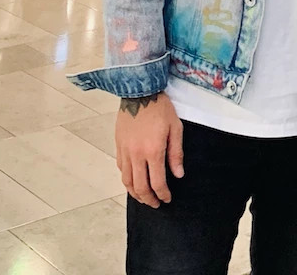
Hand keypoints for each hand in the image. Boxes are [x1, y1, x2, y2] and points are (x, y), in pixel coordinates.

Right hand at [115, 92, 183, 207]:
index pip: (157, 182)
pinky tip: (133, 181)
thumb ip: (176, 154)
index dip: (162, 194)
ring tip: (144, 198)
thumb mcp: (175, 129)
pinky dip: (126, 179)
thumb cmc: (161, 109)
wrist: (140, 92)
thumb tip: (178, 175)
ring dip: (135, 193)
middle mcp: (136, 154)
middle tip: (156, 204)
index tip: (167, 199)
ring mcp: (125, 151)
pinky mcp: (118, 146)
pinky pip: (121, 169)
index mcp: (153, 151)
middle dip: (148, 199)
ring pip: (126, 181)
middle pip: (139, 186)